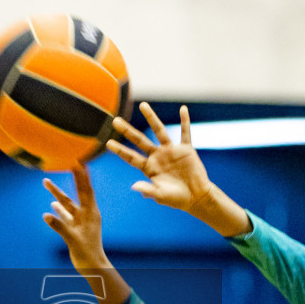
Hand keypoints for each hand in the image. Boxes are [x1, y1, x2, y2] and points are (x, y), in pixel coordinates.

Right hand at [42, 166, 131, 303]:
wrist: (92, 266)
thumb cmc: (87, 254)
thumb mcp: (72, 239)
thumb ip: (60, 226)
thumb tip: (46, 214)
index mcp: (91, 213)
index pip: (86, 190)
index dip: (82, 176)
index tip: (79, 162)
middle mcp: (87, 214)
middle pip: (78, 192)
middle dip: (72, 178)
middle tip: (68, 163)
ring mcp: (81, 220)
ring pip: (67, 203)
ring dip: (57, 193)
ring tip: (45, 182)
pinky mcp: (75, 228)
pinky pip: (66, 215)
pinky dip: (59, 209)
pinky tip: (51, 204)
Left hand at [106, 104, 249, 236]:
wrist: (196, 197)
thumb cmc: (177, 199)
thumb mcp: (161, 196)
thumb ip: (148, 190)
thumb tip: (134, 186)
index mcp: (149, 168)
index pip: (131, 157)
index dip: (120, 150)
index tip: (108, 143)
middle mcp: (157, 156)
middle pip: (140, 140)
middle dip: (128, 131)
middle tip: (115, 120)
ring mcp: (171, 151)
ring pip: (159, 131)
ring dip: (151, 118)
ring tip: (143, 105)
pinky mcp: (186, 149)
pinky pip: (185, 133)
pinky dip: (185, 121)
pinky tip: (182, 109)